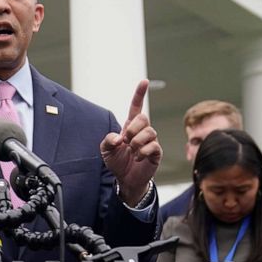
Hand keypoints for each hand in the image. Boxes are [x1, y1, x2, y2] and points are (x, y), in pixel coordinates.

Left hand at [99, 80, 161, 204]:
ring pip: (150, 132)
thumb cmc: (117, 162)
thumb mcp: (106, 150)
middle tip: (126, 141)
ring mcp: (151, 141)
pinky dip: (142, 152)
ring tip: (131, 151)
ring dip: (137, 142)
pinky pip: (153, 146)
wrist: (125, 179)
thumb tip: (119, 137)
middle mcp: (142, 131)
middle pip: (143, 118)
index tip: (144, 82)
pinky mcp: (156, 152)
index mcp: (129, 127)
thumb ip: (108, 140)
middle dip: (132, 129)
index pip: (136, 107)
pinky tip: (138, 158)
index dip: (139, 94)